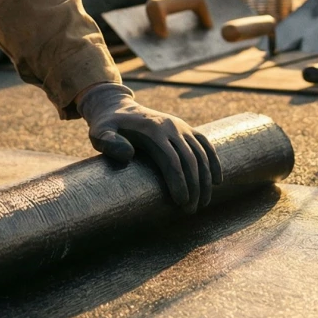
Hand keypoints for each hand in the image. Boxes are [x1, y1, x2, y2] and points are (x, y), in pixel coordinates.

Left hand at [74, 84, 221, 212]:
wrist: (118, 107)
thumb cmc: (107, 126)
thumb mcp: (99, 132)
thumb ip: (108, 143)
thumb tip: (128, 156)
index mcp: (153, 130)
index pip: (172, 160)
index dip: (179, 182)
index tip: (181, 204)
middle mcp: (171, 127)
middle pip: (190, 159)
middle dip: (194, 187)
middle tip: (191, 210)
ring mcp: (181, 127)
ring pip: (201, 154)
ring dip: (206, 179)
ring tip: (203, 203)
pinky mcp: (186, 129)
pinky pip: (205, 144)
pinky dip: (214, 161)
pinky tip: (218, 181)